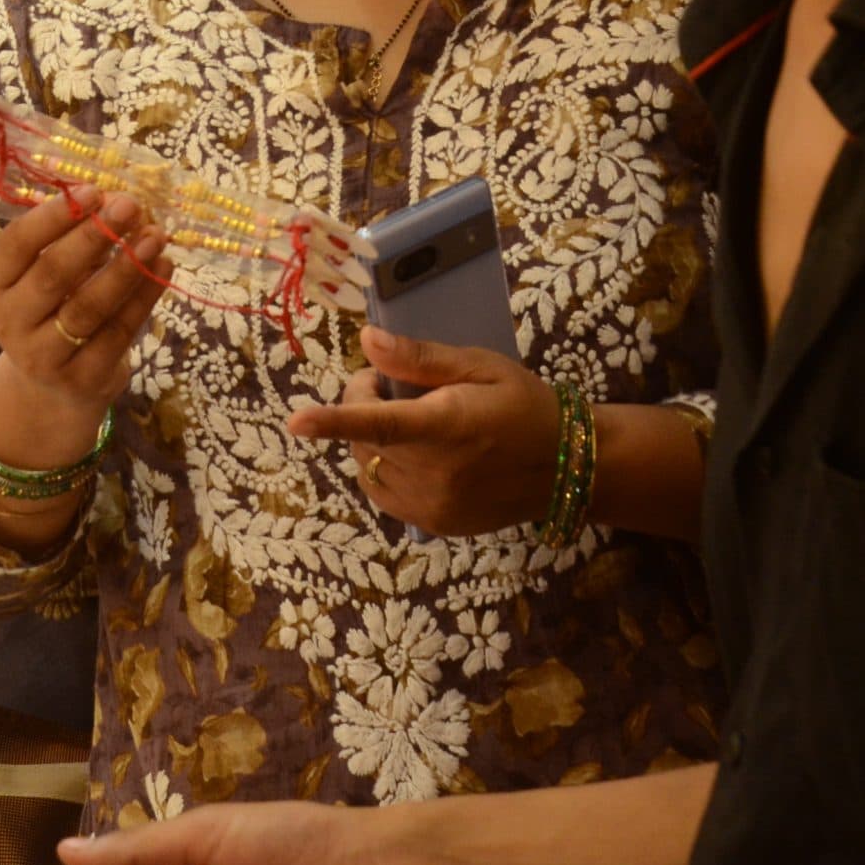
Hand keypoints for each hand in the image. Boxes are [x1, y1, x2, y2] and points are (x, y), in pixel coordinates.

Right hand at [0, 191, 167, 410]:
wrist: (54, 388)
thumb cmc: (51, 312)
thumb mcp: (42, 277)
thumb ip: (71, 242)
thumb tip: (116, 202)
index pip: (16, 244)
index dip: (54, 216)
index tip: (93, 190)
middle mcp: (10, 321)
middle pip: (53, 274)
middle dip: (94, 237)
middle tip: (130, 206)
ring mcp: (43, 355)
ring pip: (89, 307)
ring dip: (126, 268)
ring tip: (155, 236)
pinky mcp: (82, 378)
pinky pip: (118, 333)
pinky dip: (144, 298)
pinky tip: (163, 269)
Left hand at [286, 326, 558, 537]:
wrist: (567, 467)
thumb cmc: (522, 405)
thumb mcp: (479, 367)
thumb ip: (420, 358)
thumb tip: (368, 341)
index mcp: (447, 427)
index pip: (380, 423)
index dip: (335, 421)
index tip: (296, 422)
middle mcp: (435, 473)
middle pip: (364, 438)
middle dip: (362, 404)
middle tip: (389, 383)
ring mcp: (432, 505)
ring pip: (367, 466)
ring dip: (370, 438)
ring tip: (408, 419)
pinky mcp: (433, 524)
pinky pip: (381, 493)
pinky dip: (380, 468)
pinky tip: (408, 451)